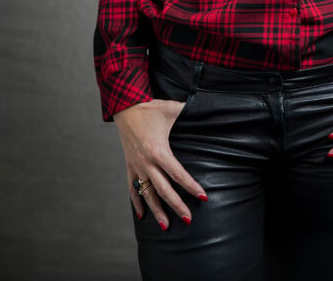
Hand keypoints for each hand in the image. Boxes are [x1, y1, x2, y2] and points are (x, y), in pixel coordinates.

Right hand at [113, 99, 206, 228]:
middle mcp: (147, 162)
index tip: (202, 197)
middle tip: (188, 219)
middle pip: (164, 190)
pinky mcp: (130, 166)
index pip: (178, 174)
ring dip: (157, 210)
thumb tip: (207, 108)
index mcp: (159, 151)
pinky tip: (142, 216)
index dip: (191, 186)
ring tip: (166, 226)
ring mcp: (137, 166)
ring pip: (147, 194)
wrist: (125, 107)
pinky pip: (132, 188)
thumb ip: (190, 110)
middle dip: (177, 205)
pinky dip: (137, 202)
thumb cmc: (151, 108)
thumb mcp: (172, 109)